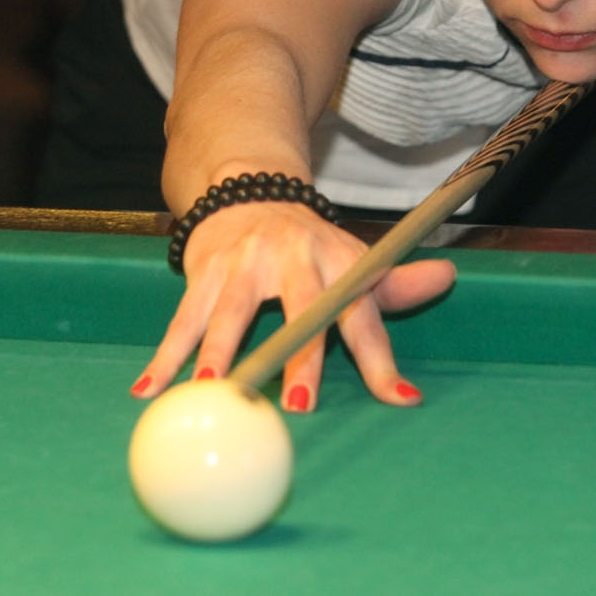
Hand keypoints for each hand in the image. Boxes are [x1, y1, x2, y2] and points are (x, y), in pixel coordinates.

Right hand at [131, 202, 455, 411]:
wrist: (250, 190)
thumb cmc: (309, 245)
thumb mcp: (354, 260)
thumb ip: (395, 283)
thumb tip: (448, 277)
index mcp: (337, 262)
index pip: (364, 314)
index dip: (382, 359)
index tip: (400, 398)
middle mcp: (293, 258)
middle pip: (300, 311)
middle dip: (300, 358)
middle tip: (298, 406)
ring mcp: (244, 262)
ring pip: (231, 312)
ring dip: (219, 354)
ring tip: (213, 392)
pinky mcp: (204, 270)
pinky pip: (183, 317)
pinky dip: (164, 355)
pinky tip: (147, 389)